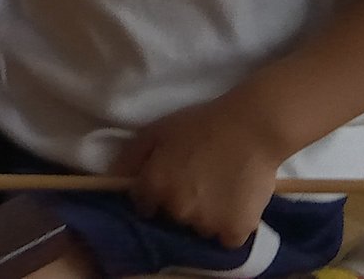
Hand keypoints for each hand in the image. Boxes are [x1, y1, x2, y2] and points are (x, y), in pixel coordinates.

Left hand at [113, 95, 284, 245]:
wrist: (251, 128)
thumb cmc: (201, 124)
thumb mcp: (157, 130)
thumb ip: (131, 157)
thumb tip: (112, 180)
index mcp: (154, 187)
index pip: (143, 205)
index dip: (155, 193)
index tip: (169, 180)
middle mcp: (176, 210)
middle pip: (171, 218)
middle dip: (179, 204)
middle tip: (197, 180)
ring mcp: (206, 225)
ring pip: (198, 229)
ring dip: (204, 216)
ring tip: (218, 188)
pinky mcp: (234, 232)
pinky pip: (225, 239)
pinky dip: (229, 226)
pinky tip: (234, 202)